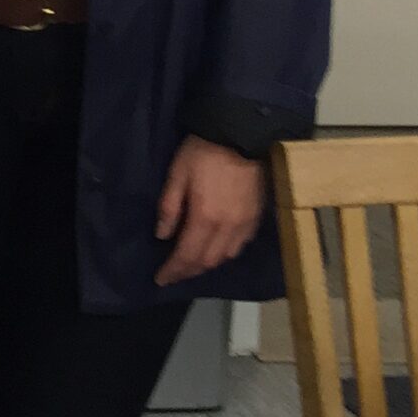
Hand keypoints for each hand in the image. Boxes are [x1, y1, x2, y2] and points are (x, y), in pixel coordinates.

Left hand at [155, 135, 264, 284]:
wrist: (240, 136)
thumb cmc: (202, 153)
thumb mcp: (176, 175)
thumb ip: (169, 208)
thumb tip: (161, 236)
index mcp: (205, 218)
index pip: (187, 255)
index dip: (174, 271)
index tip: (161, 280)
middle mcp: (228, 228)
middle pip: (208, 261)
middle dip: (189, 271)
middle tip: (173, 274)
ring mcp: (245, 225)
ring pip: (225, 257)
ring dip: (207, 265)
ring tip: (191, 265)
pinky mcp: (257, 218)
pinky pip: (240, 246)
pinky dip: (225, 254)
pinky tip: (215, 250)